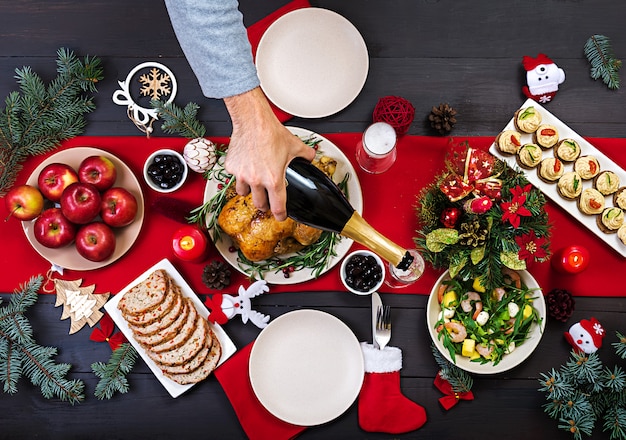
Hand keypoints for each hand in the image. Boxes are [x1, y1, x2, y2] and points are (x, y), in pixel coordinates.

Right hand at [223, 87, 315, 220]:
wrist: (253, 121)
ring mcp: (242, 174)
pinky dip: (240, 175)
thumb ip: (306, 155)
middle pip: (260, 204)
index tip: (281, 216)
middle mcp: (257, 180)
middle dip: (265, 205)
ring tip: (255, 184)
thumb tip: (311, 158)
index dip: (280, 215)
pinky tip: (246, 167)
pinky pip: (234, 177)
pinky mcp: (231, 167)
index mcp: (274, 179)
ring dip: (250, 191)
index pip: (277, 207)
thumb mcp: (295, 146)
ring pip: (243, 193)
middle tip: (268, 200)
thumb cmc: (271, 132)